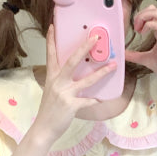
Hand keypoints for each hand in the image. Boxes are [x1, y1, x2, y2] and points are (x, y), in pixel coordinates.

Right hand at [32, 26, 116, 147]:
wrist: (43, 129)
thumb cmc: (49, 110)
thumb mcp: (51, 91)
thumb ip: (61, 81)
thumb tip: (74, 75)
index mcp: (52, 77)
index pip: (51, 55)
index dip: (51, 40)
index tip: (53, 26)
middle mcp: (57, 82)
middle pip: (72, 61)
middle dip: (84, 48)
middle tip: (96, 38)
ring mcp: (64, 93)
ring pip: (86, 80)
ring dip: (101, 73)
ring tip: (113, 65)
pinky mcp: (70, 105)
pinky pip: (88, 101)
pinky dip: (96, 100)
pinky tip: (102, 99)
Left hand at [126, 5, 156, 85]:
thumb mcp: (147, 59)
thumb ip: (135, 56)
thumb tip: (124, 54)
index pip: (152, 14)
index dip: (141, 16)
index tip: (136, 29)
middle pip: (153, 8)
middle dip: (141, 14)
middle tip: (136, 28)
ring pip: (155, 12)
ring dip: (143, 17)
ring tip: (139, 30)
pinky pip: (156, 24)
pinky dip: (146, 26)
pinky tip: (143, 35)